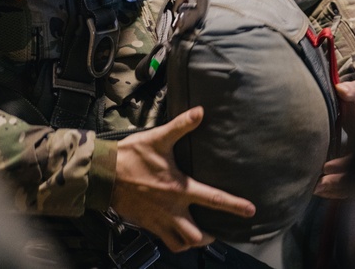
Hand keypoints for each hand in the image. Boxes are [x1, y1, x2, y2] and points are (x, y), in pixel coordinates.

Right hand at [110, 106, 255, 252]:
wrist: (103, 173)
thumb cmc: (131, 157)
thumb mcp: (158, 138)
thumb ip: (181, 126)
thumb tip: (200, 111)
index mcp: (179, 189)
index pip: (214, 199)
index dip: (235, 206)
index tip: (251, 211)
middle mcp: (172, 209)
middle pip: (198, 236)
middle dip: (211, 237)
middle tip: (218, 230)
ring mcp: (158, 220)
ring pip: (181, 243)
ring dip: (192, 242)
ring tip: (199, 236)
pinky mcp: (146, 224)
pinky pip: (164, 241)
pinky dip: (173, 241)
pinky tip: (175, 231)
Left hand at [314, 80, 354, 198]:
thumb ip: (353, 90)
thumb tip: (341, 90)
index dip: (345, 167)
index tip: (325, 167)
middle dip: (338, 185)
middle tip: (316, 185)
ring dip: (335, 191)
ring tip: (313, 189)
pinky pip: (351, 188)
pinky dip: (335, 191)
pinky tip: (318, 189)